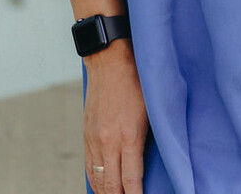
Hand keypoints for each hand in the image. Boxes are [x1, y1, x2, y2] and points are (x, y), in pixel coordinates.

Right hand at [83, 40, 147, 192]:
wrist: (110, 61)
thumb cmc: (137, 81)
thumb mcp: (152, 109)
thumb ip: (151, 137)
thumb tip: (154, 160)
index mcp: (129, 136)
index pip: (131, 180)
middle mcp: (109, 141)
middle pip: (112, 186)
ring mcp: (94, 139)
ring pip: (98, 179)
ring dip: (107, 193)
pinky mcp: (86, 134)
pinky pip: (89, 166)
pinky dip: (96, 180)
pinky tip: (102, 187)